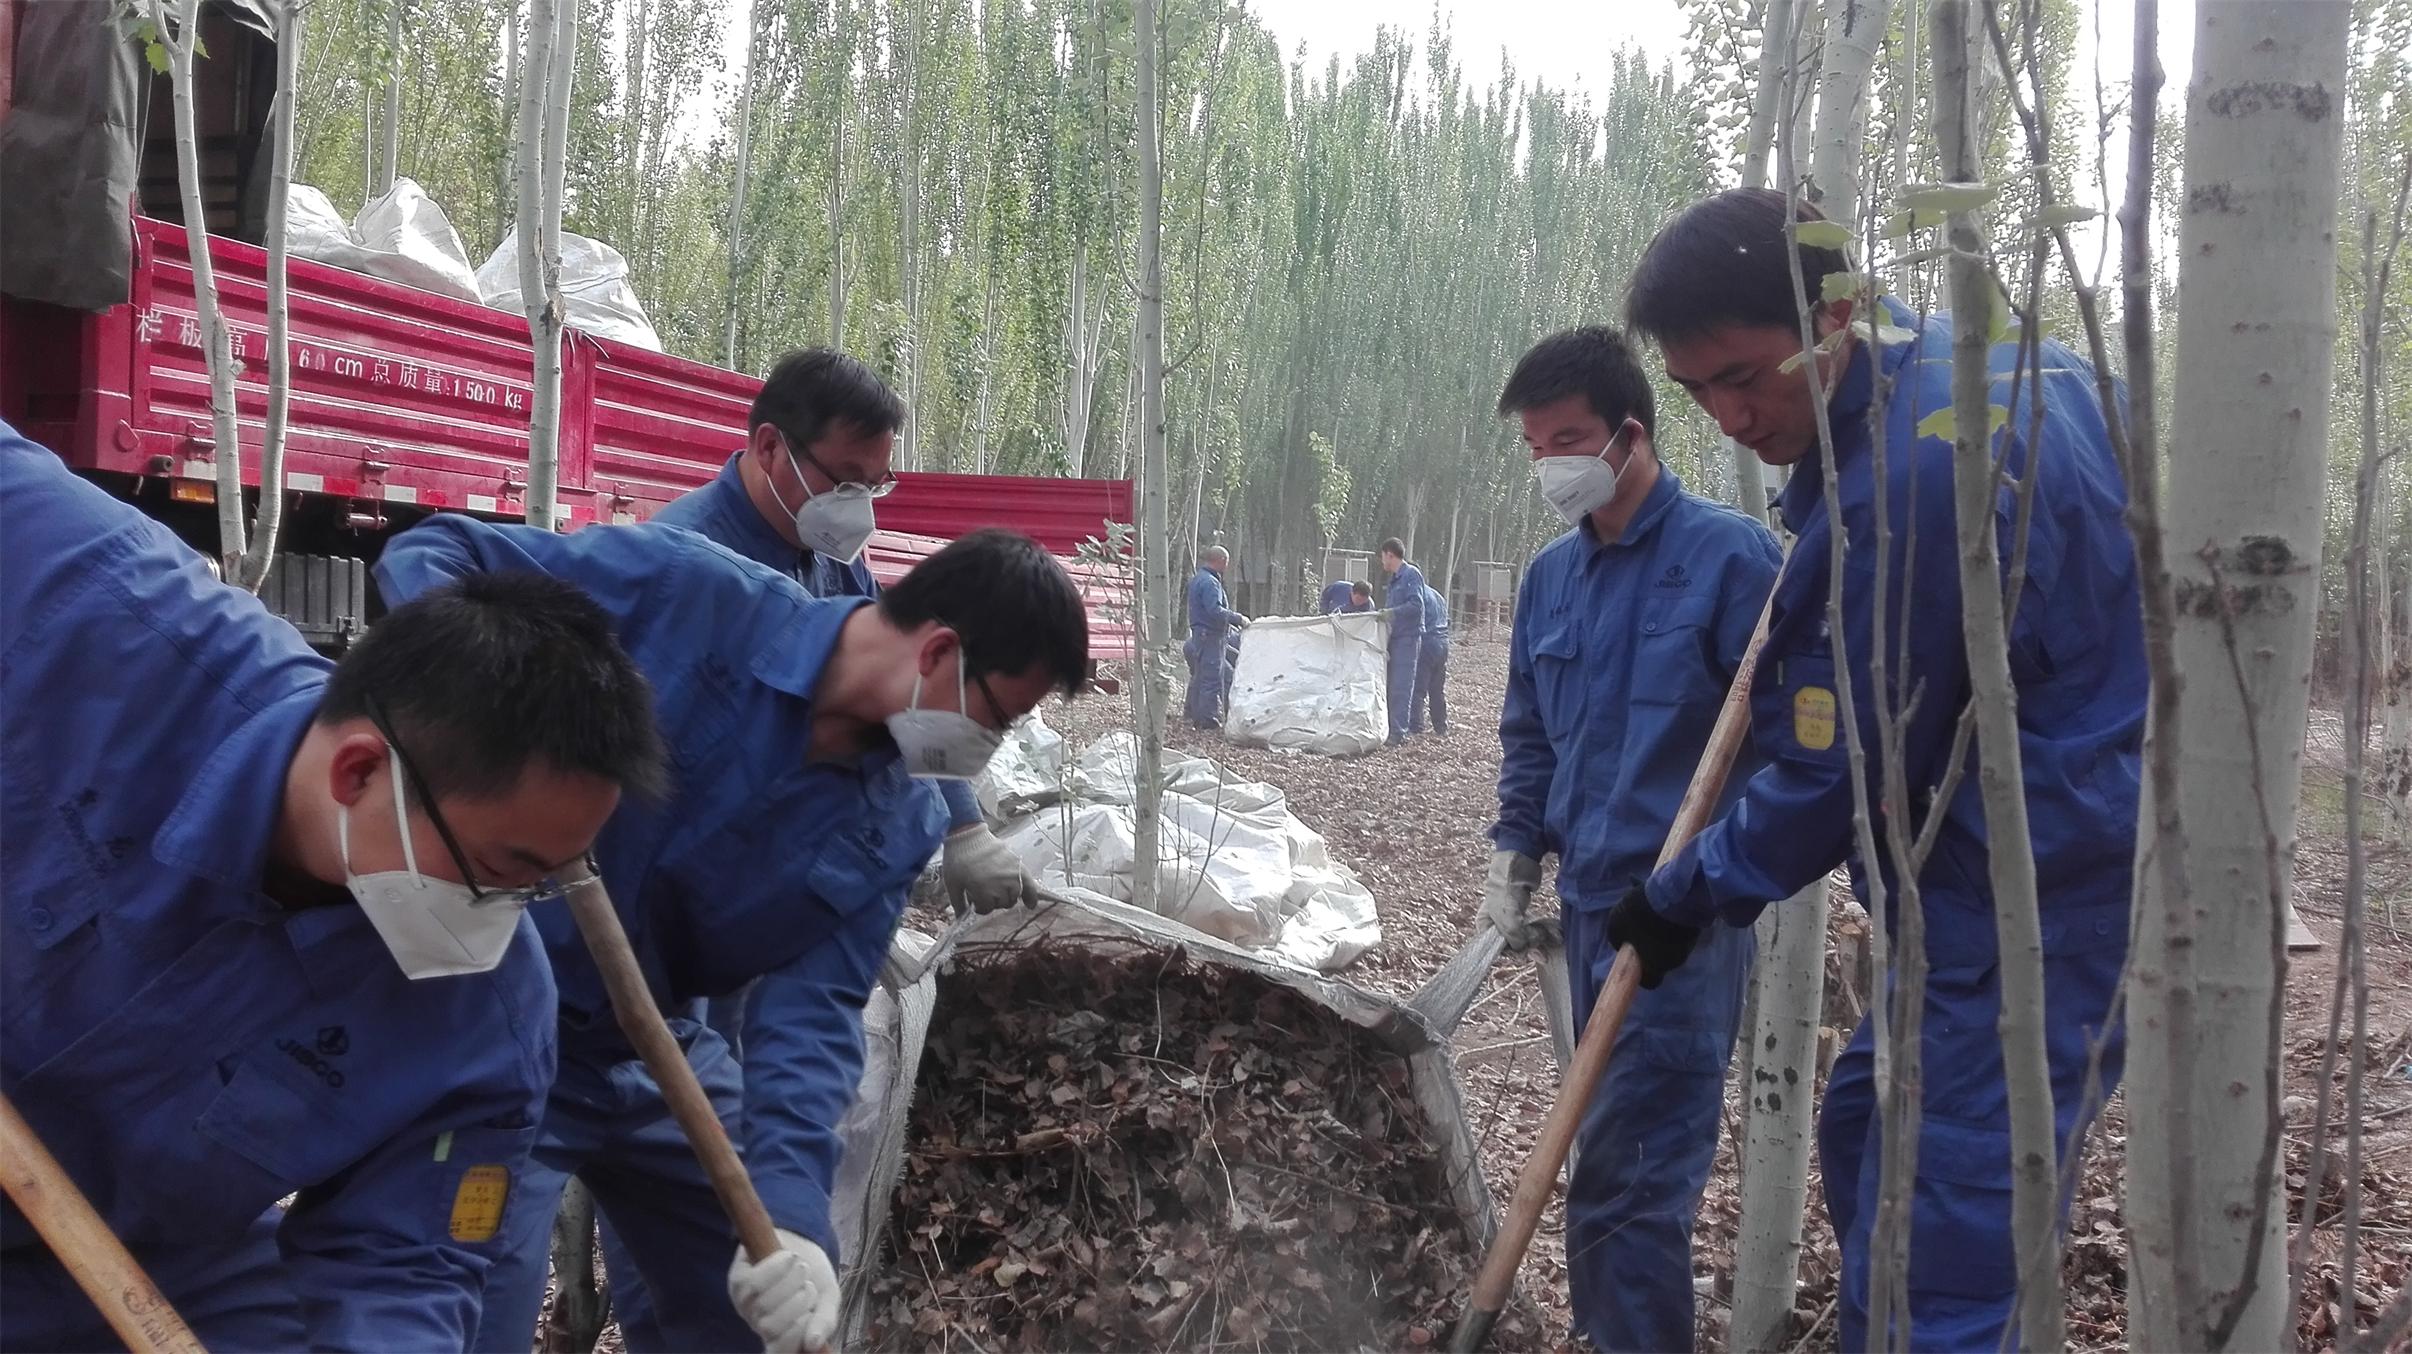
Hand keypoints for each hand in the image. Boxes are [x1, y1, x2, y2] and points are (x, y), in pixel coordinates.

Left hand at [726, 1229, 837, 1352]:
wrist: (801, 1240)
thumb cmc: (813, 1276)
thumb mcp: (827, 1298)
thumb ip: (825, 1321)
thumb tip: (815, 1345)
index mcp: (782, 1336)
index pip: (779, 1351)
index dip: (795, 1337)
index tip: (811, 1316)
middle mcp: (760, 1324)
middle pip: (771, 1328)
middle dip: (798, 1304)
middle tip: (809, 1286)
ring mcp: (746, 1304)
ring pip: (763, 1304)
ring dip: (790, 1282)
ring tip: (801, 1268)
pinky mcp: (738, 1280)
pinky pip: (754, 1281)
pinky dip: (776, 1267)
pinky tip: (788, 1257)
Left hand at [941, 824, 1036, 914]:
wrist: (968, 835)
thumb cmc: (957, 859)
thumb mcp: (952, 884)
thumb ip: (958, 904)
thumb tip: (961, 920)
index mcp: (982, 890)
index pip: (986, 909)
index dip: (978, 906)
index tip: (974, 899)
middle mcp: (999, 885)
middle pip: (1001, 904)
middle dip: (992, 900)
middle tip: (985, 891)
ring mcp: (1011, 875)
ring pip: (1014, 897)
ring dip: (1006, 897)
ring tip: (999, 890)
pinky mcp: (1018, 866)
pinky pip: (1030, 886)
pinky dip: (1031, 896)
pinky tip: (1030, 905)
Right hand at [1480, 850, 1544, 949]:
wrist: (1517, 863)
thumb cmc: (1507, 890)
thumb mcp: (1508, 919)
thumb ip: (1514, 939)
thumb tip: (1524, 950)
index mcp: (1486, 926)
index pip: (1499, 949)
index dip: (1515, 951)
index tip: (1528, 948)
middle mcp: (1497, 923)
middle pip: (1516, 943)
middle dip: (1532, 944)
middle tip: (1543, 944)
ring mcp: (1512, 916)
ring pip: (1528, 935)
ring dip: (1542, 937)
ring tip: (1554, 935)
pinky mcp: (1526, 911)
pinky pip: (1536, 927)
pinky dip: (1546, 929)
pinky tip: (1555, 931)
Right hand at [1604, 883, 1701, 989]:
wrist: (1679, 901)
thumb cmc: (1661, 938)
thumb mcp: (1657, 967)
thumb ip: (1650, 978)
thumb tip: (1648, 983)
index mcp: (1613, 927)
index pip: (1623, 947)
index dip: (1639, 956)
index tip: (1654, 960)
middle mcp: (1619, 907)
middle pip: (1634, 929)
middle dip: (1648, 937)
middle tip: (1667, 946)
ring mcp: (1636, 893)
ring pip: (1645, 914)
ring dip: (1657, 922)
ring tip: (1676, 930)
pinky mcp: (1654, 883)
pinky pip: (1658, 901)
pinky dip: (1665, 908)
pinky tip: (1680, 914)